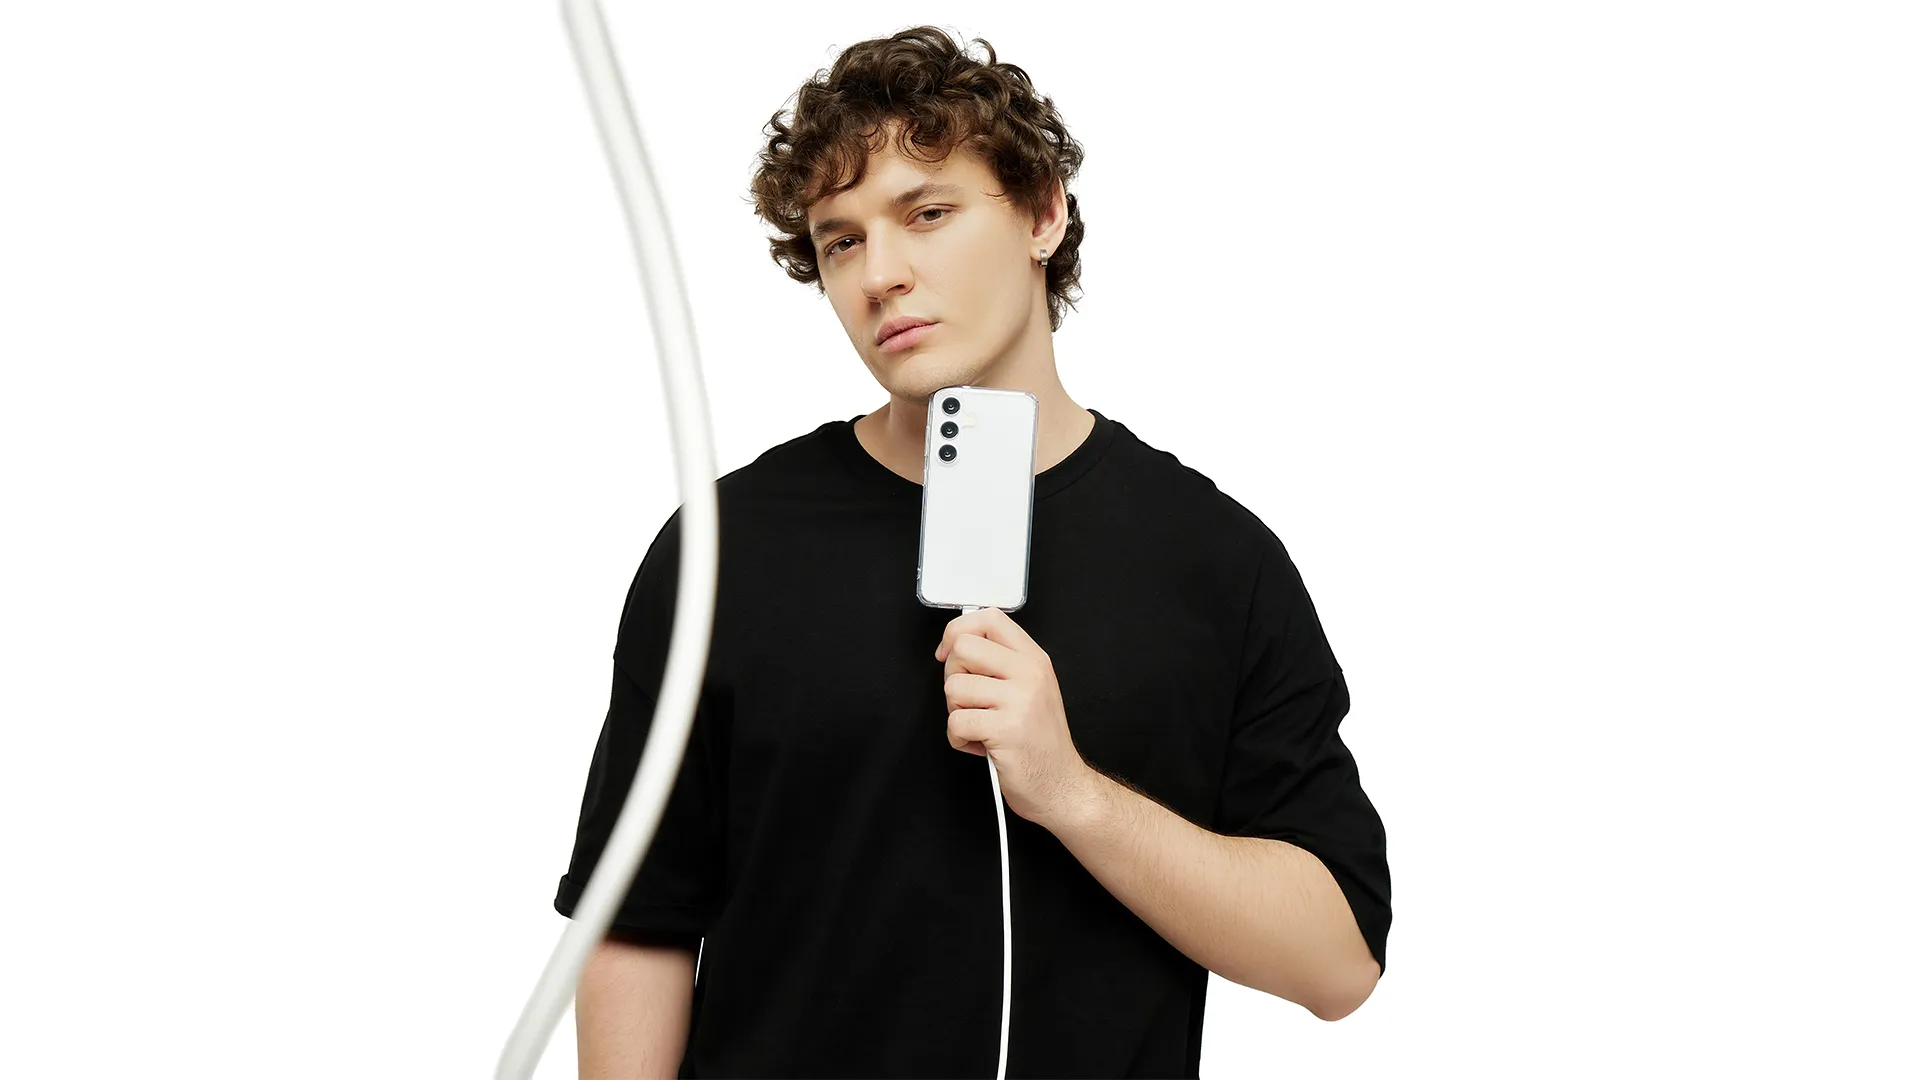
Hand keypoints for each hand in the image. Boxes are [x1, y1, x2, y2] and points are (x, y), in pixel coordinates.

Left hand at [935, 607, 1094, 829]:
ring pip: (954, 687)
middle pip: (963, 648)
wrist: (1062, 785)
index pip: (989, 618)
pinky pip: (956, 722)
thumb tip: (957, 645)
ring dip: (956, 712)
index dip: (958, 631)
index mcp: (1034, 659)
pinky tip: (980, 745)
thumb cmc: (1040, 742)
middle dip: (952, 675)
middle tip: (969, 700)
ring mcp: (1019, 701)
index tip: (949, 653)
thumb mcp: (1032, 689)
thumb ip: (1002, 663)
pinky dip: (958, 740)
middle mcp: (1029, 674)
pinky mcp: (1005, 729)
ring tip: (979, 726)